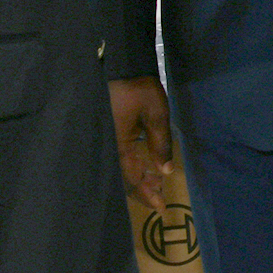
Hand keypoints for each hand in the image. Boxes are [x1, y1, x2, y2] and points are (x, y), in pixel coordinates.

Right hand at [108, 75, 175, 212]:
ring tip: (156, 182)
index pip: (132, 177)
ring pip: (121, 167)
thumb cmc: (139, 89)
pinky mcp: (109, 131)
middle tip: (159, 196)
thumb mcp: (156, 115)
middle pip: (124, 176)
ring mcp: (107, 138)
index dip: (146, 193)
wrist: (119, 66)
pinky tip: (144, 165)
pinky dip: (132, 165)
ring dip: (137, 177)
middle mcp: (109, 146)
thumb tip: (165, 171)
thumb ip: (161, 144)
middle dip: (142, 188)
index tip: (160, 207)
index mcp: (119, 145)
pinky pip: (119, 156)